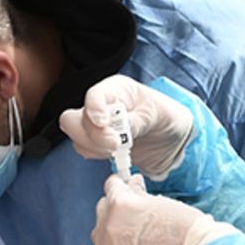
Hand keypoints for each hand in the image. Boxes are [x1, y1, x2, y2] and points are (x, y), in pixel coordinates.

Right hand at [59, 75, 193, 178]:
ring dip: (94, 147)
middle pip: (73, 118)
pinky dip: (97, 155)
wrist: (171, 139)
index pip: (94, 95)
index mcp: (117, 89)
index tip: (104, 123)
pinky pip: (85, 150)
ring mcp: (96, 124)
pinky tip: (117, 155)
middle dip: (91, 135)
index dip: (94, 109)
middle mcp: (101, 105)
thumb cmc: (166, 117)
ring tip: (119, 150)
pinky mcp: (97, 142)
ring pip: (76, 136)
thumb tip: (119, 131)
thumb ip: (136, 122)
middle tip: (115, 145)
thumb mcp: (158, 116)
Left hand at [77, 175, 235, 244]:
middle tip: (131, 214)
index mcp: (122, 201)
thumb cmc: (184, 226)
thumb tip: (131, 186)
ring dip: (108, 230)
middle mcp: (110, 221)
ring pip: (97, 232)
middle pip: (102, 209)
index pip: (111, 186)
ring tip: (123, 234)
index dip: (120, 187)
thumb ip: (139, 196)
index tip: (123, 188)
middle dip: (115, 208)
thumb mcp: (160, 201)